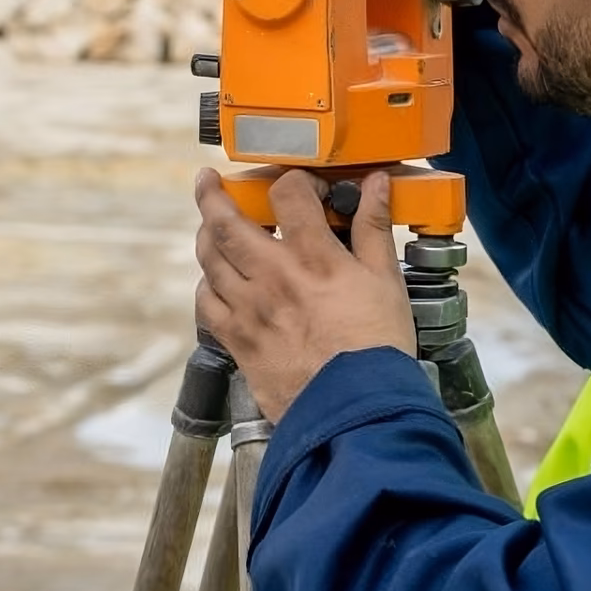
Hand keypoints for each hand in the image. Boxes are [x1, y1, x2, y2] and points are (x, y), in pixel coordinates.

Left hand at [193, 168, 415, 421]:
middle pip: (225, 223)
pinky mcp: (238, 341)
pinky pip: (205, 303)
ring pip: (208, 260)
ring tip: (212, 226)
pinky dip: (206, 284)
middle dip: (211, 195)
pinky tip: (217, 280)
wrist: (355, 410)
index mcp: (313, 258)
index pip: (287, 195)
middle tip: (209, 181)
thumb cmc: (376, 347)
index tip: (302, 187)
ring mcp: (249, 310)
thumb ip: (374, 228)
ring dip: (206, 235)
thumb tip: (374, 185)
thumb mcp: (385, 280)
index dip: (293, 180)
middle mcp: (272, 278)